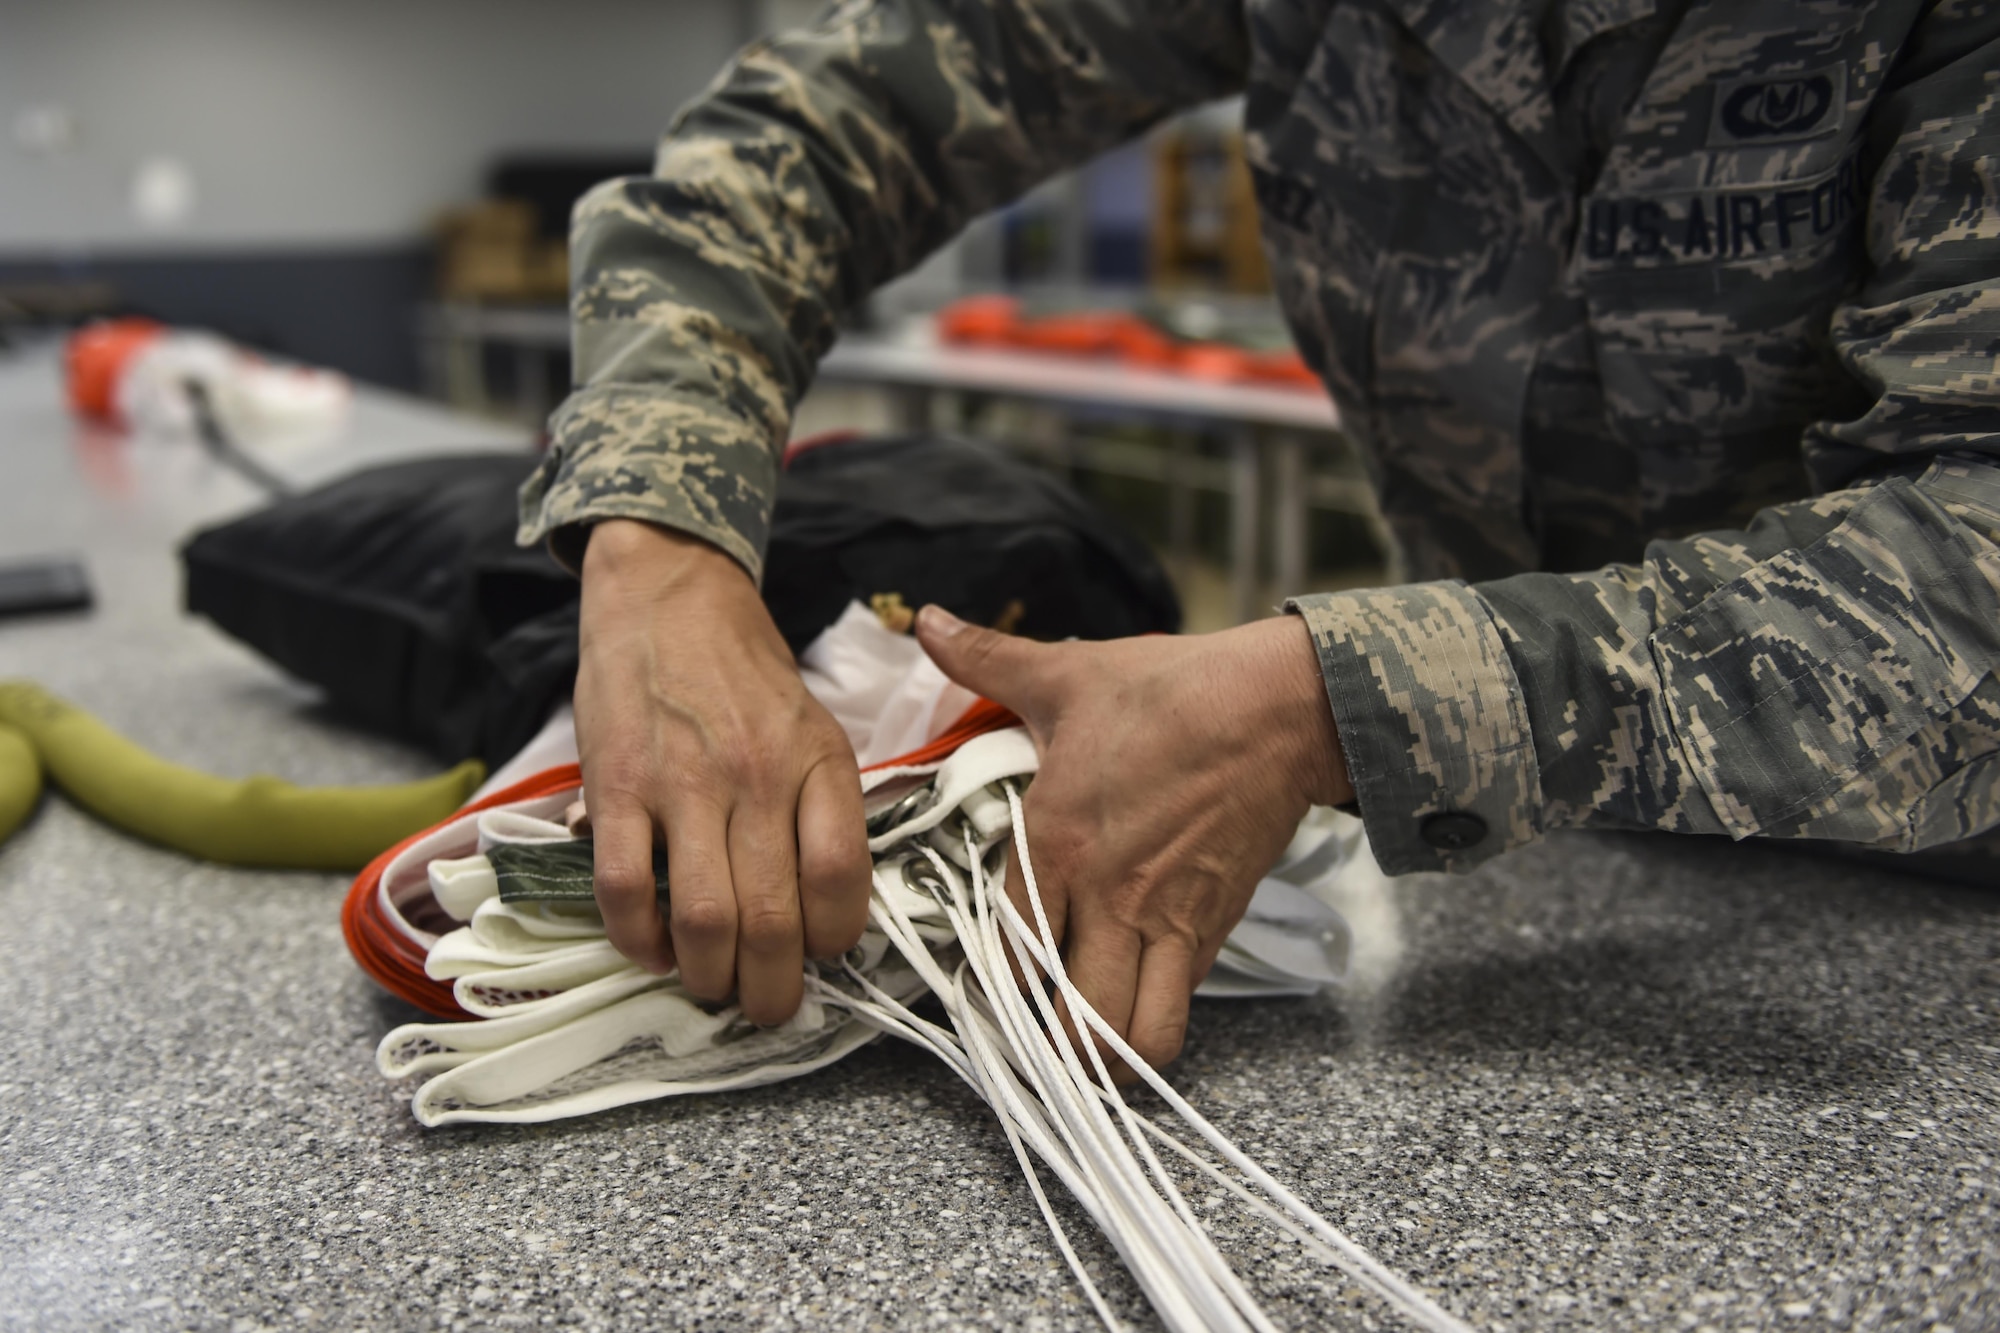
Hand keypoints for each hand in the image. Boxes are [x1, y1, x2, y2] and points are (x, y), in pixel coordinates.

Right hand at [575, 519, 871, 1023]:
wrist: (669, 597)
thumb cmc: (748, 676)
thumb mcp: (814, 728)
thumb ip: (821, 807)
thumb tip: (826, 909)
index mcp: (818, 761)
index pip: (841, 877)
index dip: (835, 939)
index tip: (823, 958)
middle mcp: (757, 775)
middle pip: (774, 918)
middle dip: (772, 989)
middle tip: (767, 1006)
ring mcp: (683, 783)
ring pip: (705, 919)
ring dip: (710, 978)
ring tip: (712, 988)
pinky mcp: (617, 787)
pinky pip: (626, 891)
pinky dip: (639, 940)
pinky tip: (653, 949)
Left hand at [914, 606, 1349, 1078]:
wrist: (1282, 706)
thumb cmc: (1173, 691)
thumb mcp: (1068, 674)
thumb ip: (986, 660)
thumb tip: (923, 621)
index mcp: (1059, 839)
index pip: (1007, 949)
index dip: (989, 982)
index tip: (976, 985)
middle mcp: (1109, 895)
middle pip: (1073, 1023)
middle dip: (1044, 1049)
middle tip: (1025, 1038)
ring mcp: (1167, 920)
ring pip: (1136, 1039)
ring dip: (1106, 1056)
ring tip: (1079, 1045)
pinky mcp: (1213, 929)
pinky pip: (1180, 1008)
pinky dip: (1152, 1026)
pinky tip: (1127, 1009)